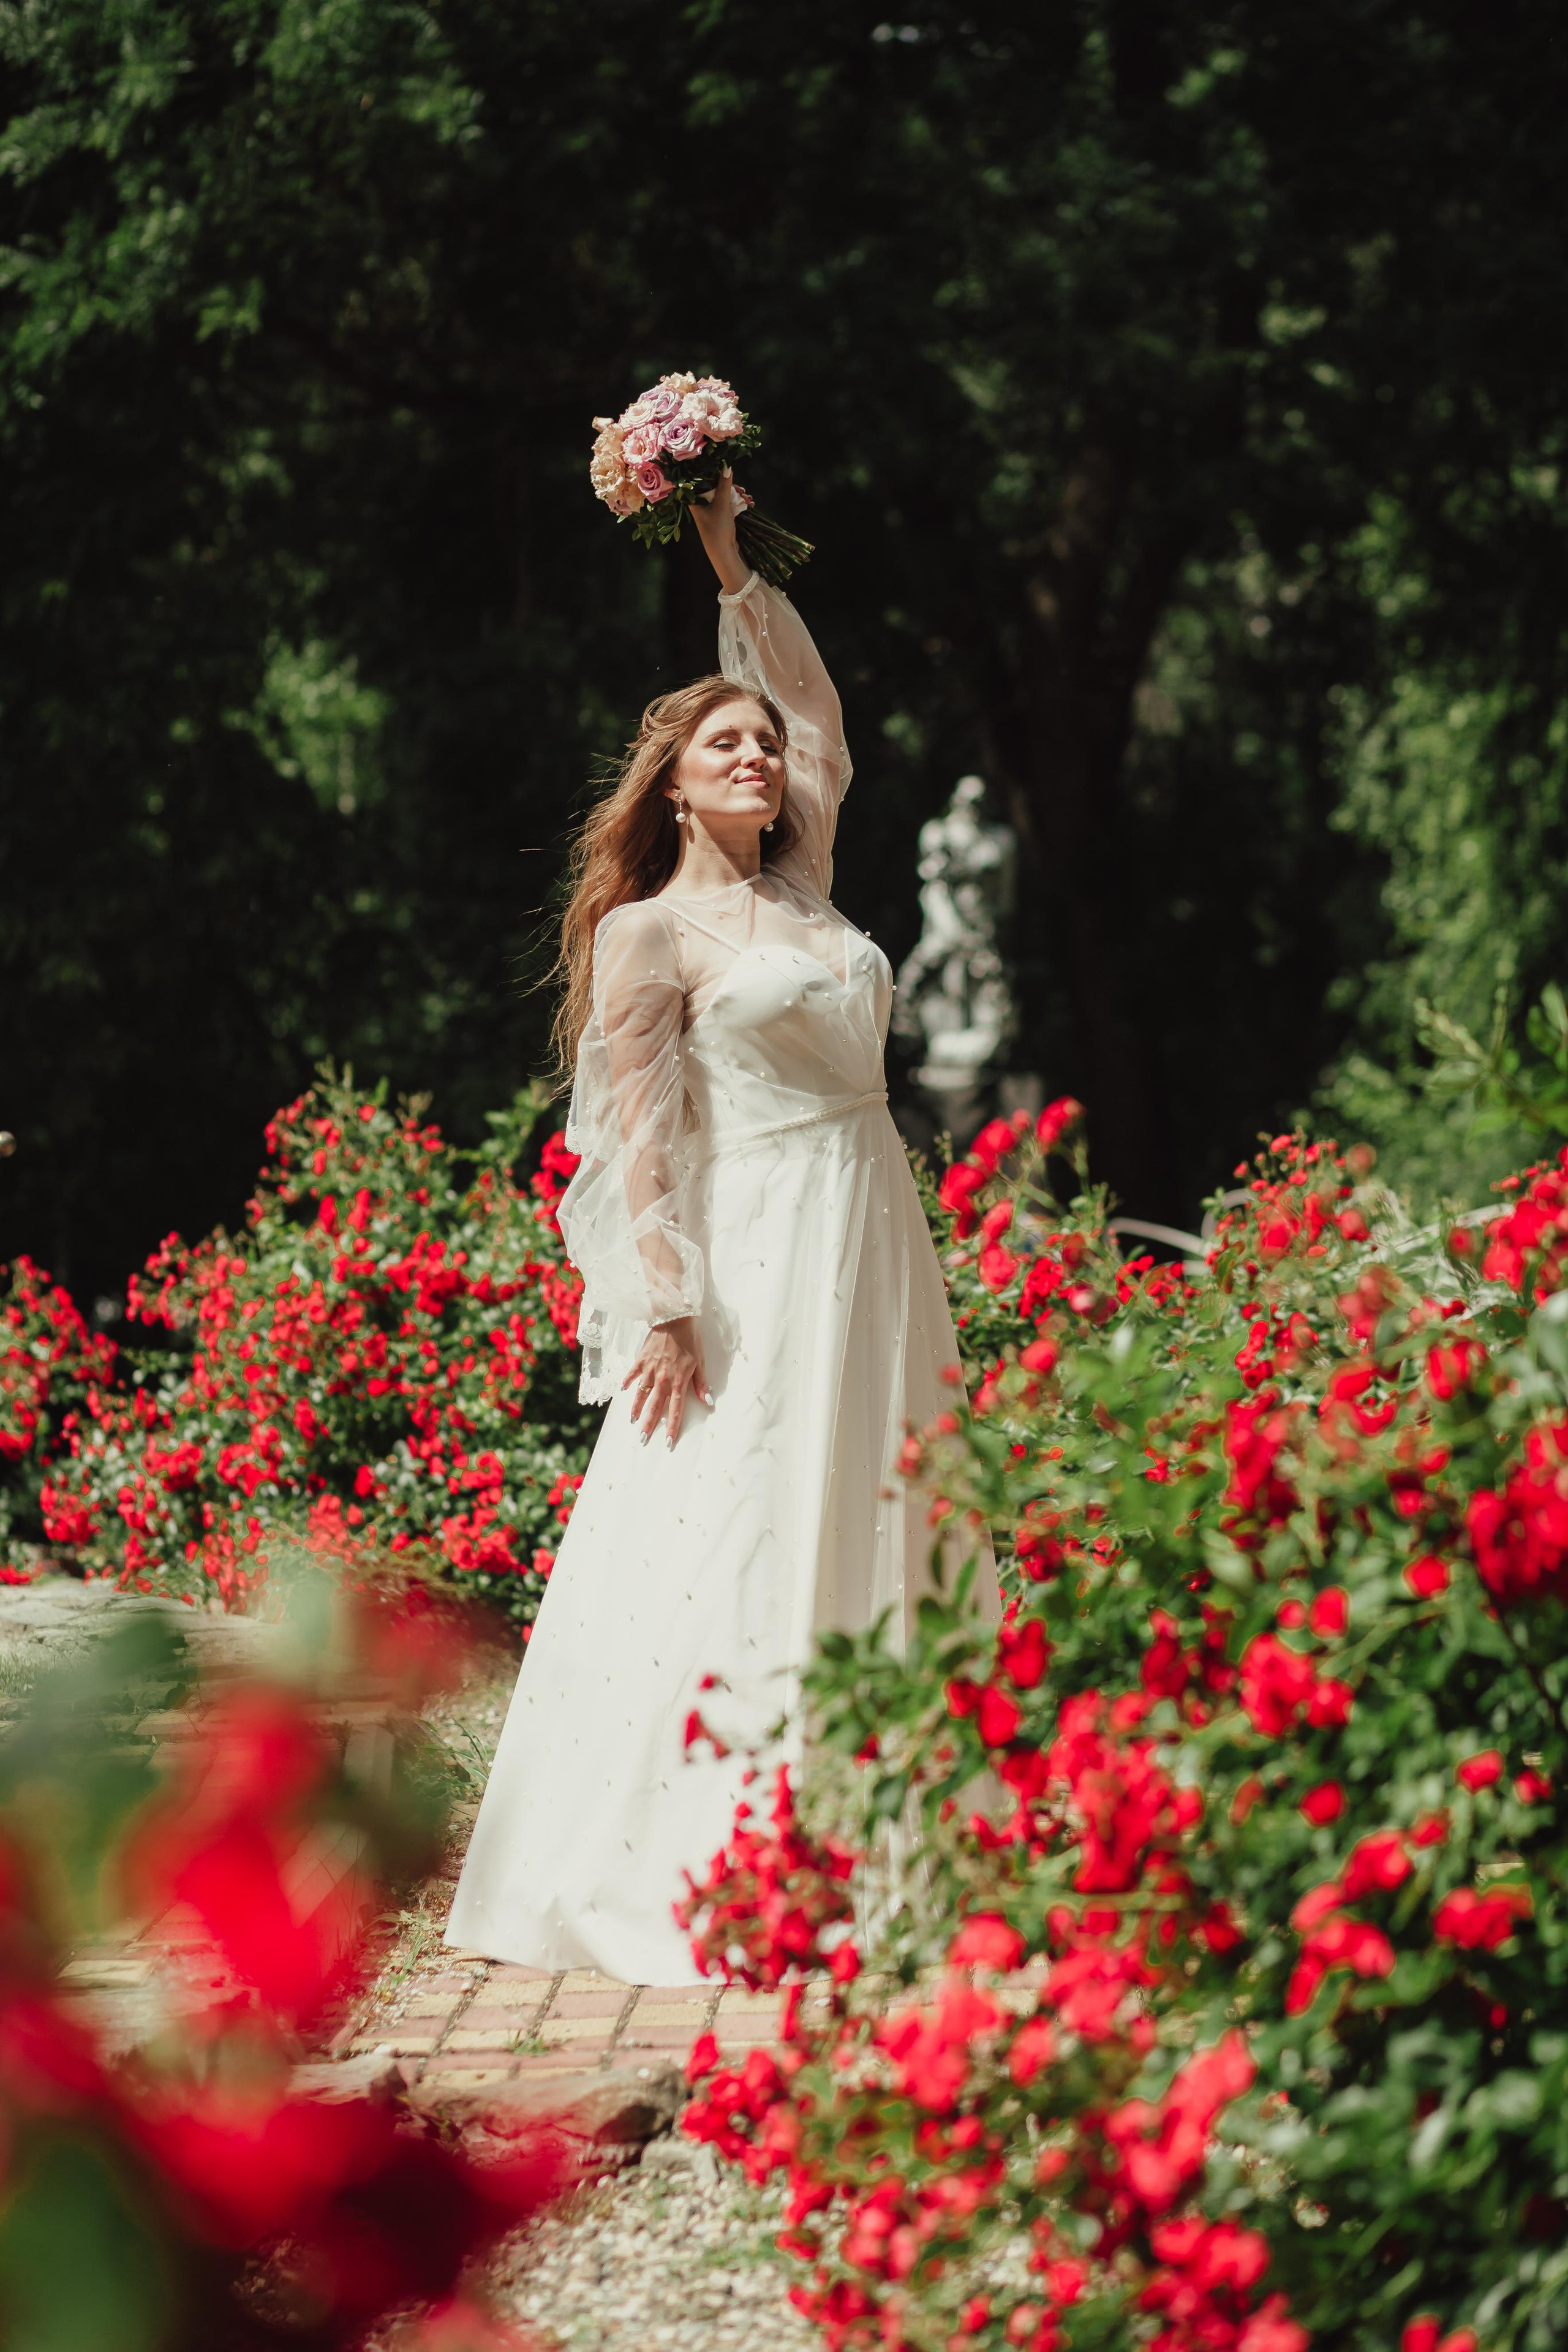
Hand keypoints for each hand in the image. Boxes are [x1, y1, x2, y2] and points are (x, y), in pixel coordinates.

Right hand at [623, 1315, 711, 1446]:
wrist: (674, 1318)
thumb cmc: (690, 1340)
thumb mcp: (700, 1362)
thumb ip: (701, 1383)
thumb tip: (708, 1401)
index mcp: (678, 1382)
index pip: (675, 1410)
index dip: (672, 1427)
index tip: (668, 1442)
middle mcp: (662, 1379)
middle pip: (655, 1407)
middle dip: (649, 1425)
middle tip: (643, 1440)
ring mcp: (649, 1370)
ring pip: (641, 1394)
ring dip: (636, 1408)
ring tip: (632, 1421)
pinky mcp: (641, 1360)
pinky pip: (632, 1374)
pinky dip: (628, 1382)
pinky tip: (624, 1390)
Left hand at [691, 469, 750, 594]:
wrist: (723, 553)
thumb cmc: (718, 529)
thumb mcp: (722, 504)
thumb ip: (725, 485)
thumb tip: (727, 465)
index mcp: (695, 501)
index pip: (701, 480)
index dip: (714, 474)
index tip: (726, 471)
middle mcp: (701, 504)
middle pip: (715, 487)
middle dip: (731, 487)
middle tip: (741, 490)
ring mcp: (710, 511)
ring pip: (724, 495)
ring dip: (737, 495)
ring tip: (747, 498)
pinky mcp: (719, 516)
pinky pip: (729, 504)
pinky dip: (738, 503)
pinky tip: (748, 504)